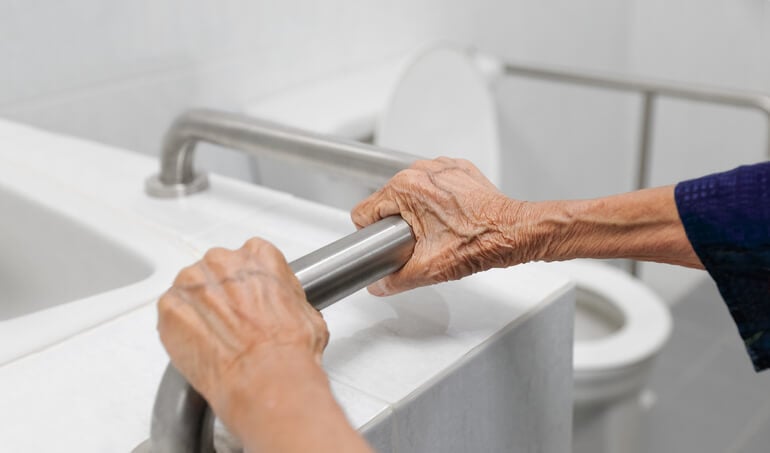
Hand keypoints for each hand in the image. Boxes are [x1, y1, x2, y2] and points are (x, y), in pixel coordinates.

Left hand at [157, 238, 329, 438]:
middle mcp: (223, 261)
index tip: (250, 302)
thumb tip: (285, 310)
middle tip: (234, 324)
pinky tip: (199, 347)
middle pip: (215, 272)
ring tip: (217, 340)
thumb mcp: (307, 313)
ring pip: (191, 291)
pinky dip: (179, 329)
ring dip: (199, 311)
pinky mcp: (169, 307)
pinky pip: (171, 313)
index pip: (248, 259)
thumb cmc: (289, 348)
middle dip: (222, 296)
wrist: (266, 376)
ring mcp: (192, 282)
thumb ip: (286, 298)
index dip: (249, 285)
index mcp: (258, 255)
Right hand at [351, 157, 532, 295]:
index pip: (364, 211)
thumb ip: (394, 280)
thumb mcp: (427, 270)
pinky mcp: (458, 169)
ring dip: (417, 211)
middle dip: (397, 223)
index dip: (373, 235)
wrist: (513, 232)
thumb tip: (380, 284)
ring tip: (438, 230)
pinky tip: (450, 218)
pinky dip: (438, 201)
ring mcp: (441, 166)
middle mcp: (420, 170)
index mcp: (405, 187)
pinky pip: (433, 186)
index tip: (391, 244)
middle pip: (387, 201)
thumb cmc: (479, 243)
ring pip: (410, 192)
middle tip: (421, 241)